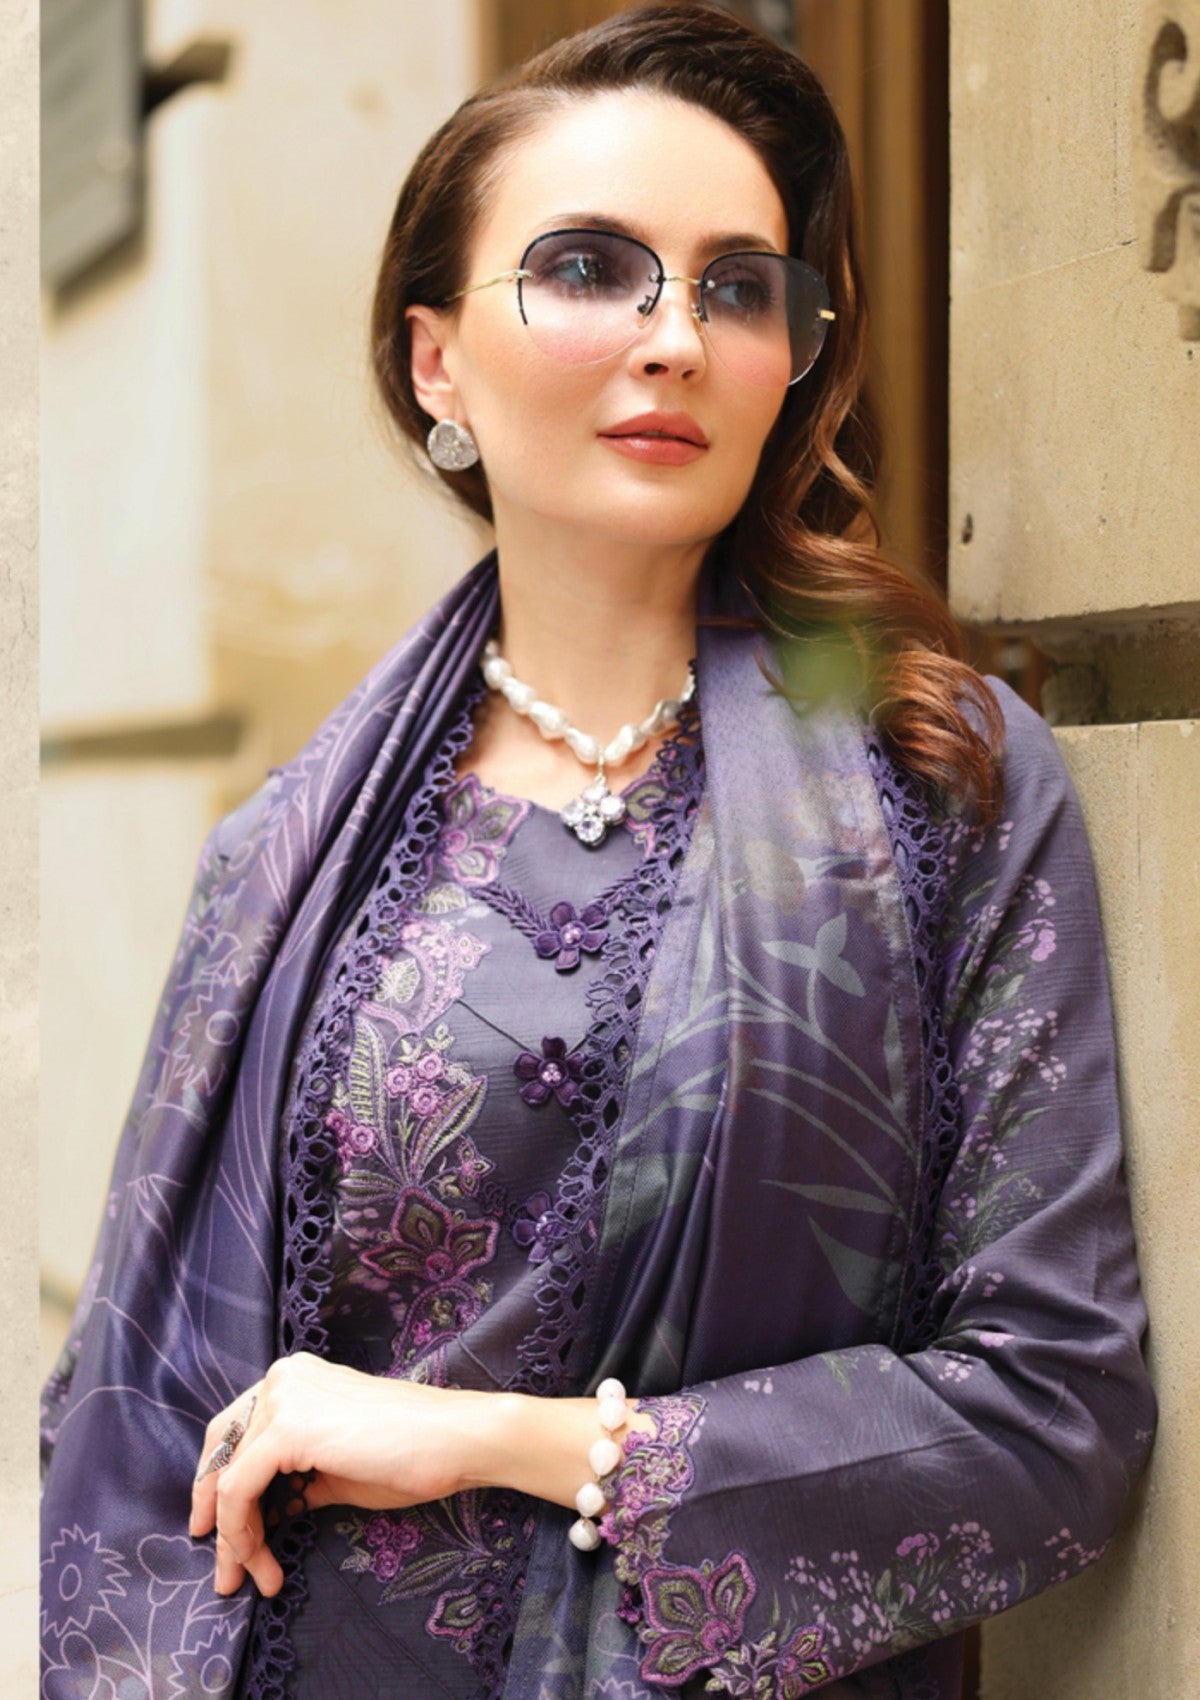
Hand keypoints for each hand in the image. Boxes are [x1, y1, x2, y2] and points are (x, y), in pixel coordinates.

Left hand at [189, 1353, 483, 1597]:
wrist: (453, 1441)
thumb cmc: (410, 1454)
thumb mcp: (336, 1469)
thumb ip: (296, 1479)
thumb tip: (263, 1514)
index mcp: (295, 1379)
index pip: (235, 1432)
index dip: (217, 1485)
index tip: (217, 1534)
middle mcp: (282, 1378)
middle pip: (222, 1452)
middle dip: (216, 1516)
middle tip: (224, 1569)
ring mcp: (284, 1398)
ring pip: (228, 1478)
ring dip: (233, 1537)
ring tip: (245, 1579)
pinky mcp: (289, 1429)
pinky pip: (240, 1490)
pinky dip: (240, 1532)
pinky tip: (260, 1560)